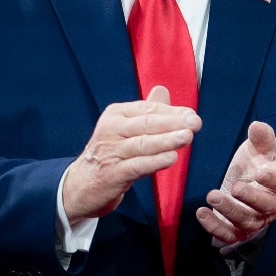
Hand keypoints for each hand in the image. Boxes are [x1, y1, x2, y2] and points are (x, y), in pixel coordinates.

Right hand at [62, 85, 201, 225]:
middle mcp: (111, 130)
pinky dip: (155, 162)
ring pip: (142, 144)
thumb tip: (162, 90)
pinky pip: (137, 166)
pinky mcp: (112, 174)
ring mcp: (110, 152)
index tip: (192, 115)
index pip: (147, 109)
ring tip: (186, 137)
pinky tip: (171, 158)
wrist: (81, 185)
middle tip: (194, 123)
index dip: (171, 111)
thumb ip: (146, 112)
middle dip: (172, 122)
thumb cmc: (109, 154)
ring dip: (166, 140)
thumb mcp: (124, 129)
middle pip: (146, 123)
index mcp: (116, 114)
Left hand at [196, 120, 275, 247]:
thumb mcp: (259, 149)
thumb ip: (261, 138)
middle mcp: (271, 205)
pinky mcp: (237, 231)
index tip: (260, 172)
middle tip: (235, 187)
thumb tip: (257, 126)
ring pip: (246, 221)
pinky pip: (228, 234)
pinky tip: (202, 213)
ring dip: (229, 210)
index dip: (273, 179)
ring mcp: (255, 220)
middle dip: (251, 198)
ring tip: (212, 196)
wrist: (246, 184)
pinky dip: (215, 226)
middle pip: (265, 206)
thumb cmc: (257, 164)